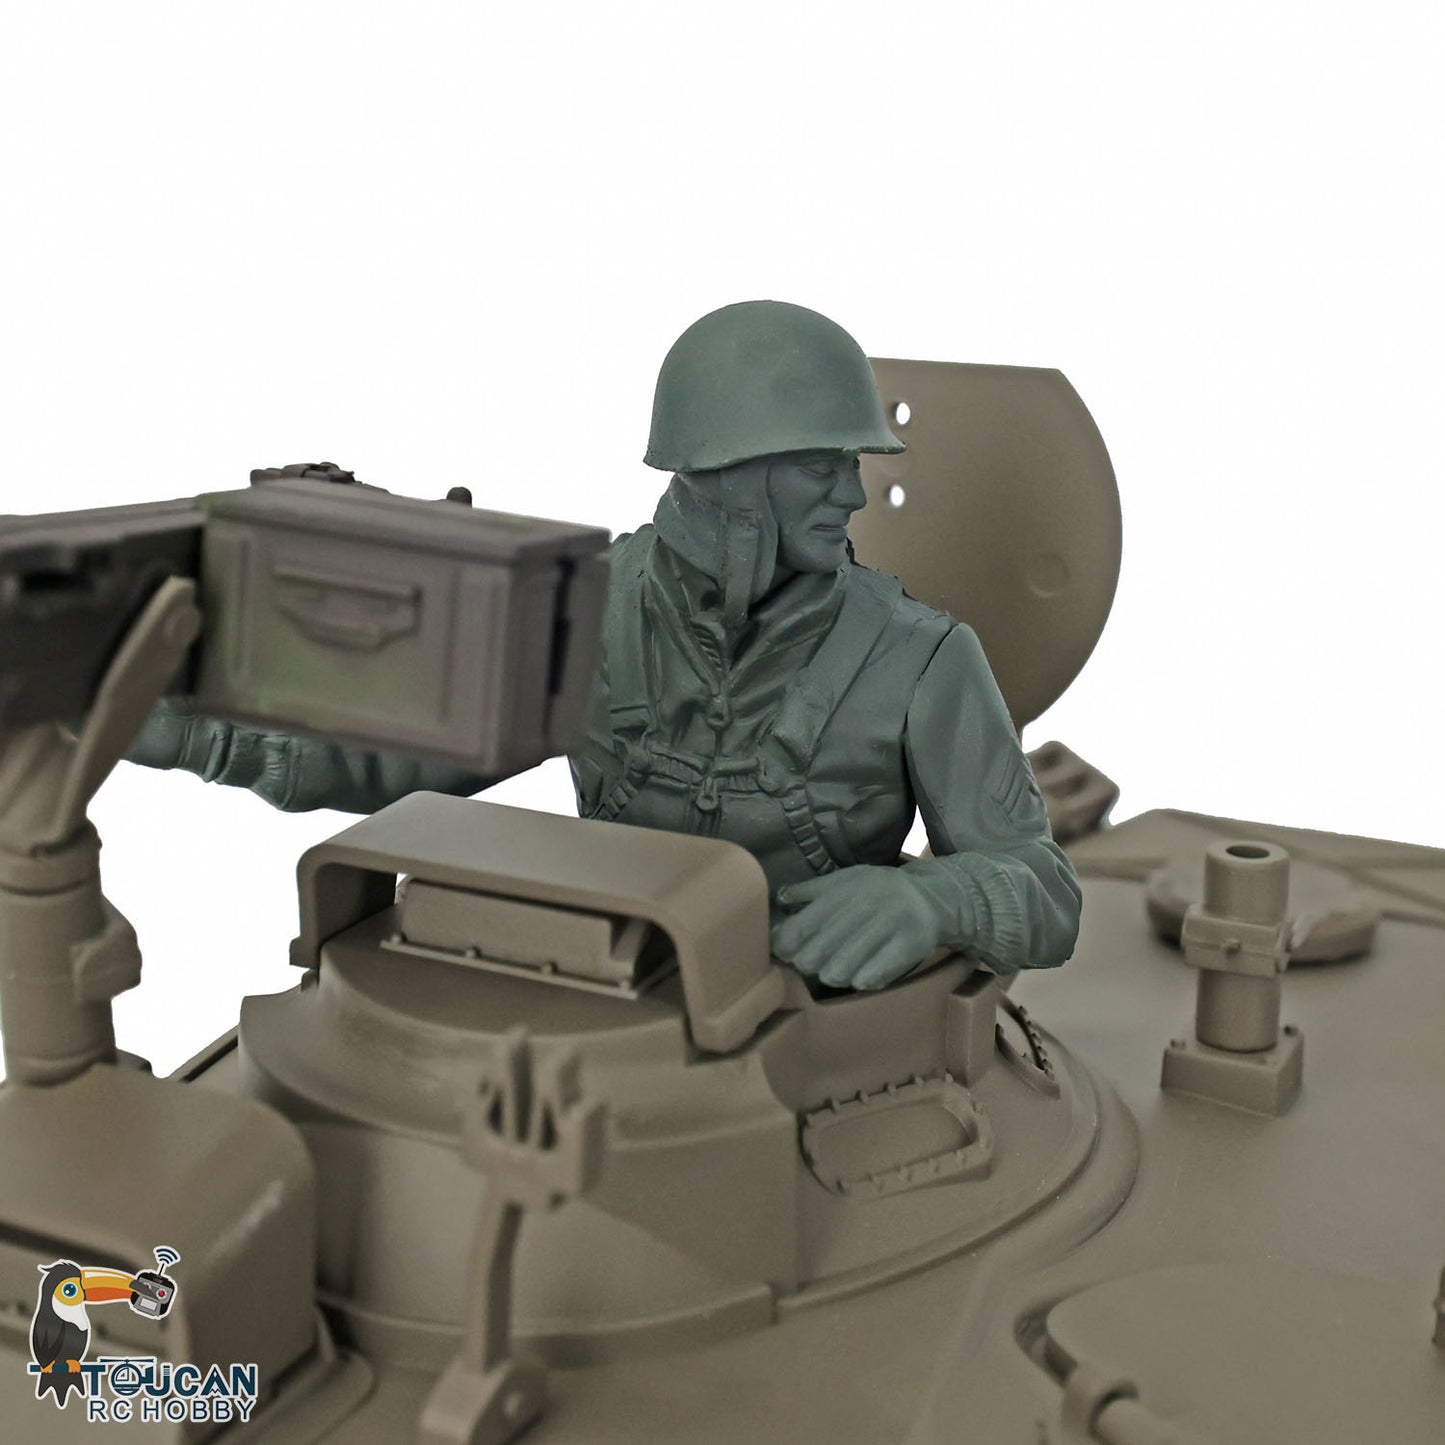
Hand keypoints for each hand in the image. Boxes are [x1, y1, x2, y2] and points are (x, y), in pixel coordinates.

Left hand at [770, 865, 942, 990]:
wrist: (932, 898)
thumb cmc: (879, 891)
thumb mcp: (845, 880)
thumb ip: (810, 891)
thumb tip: (779, 900)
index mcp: (843, 891)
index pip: (799, 928)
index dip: (785, 946)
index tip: (785, 952)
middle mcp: (863, 906)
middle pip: (815, 955)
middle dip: (808, 964)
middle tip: (813, 963)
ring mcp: (887, 927)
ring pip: (839, 971)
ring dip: (834, 974)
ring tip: (838, 969)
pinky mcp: (908, 946)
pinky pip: (870, 978)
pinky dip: (861, 980)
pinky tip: (863, 974)